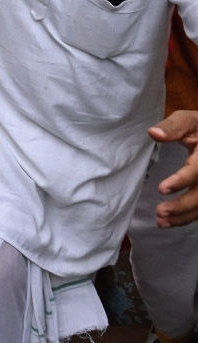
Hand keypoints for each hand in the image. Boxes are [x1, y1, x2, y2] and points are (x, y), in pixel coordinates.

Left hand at [149, 110, 197, 227]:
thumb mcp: (189, 120)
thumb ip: (173, 127)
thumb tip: (152, 133)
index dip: (181, 180)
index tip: (161, 189)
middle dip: (183, 205)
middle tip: (160, 211)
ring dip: (184, 216)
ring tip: (161, 222)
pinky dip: (187, 217)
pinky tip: (170, 222)